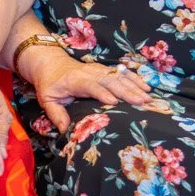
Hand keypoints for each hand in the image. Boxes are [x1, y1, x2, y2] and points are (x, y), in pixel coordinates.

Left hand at [25, 51, 151, 133]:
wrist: (50, 64)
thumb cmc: (49, 84)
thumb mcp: (47, 99)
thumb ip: (56, 115)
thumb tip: (65, 131)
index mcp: (75, 80)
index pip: (90, 86)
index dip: (102, 93)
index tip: (114, 102)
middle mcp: (89, 73)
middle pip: (110, 81)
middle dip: (126, 91)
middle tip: (141, 102)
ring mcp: (98, 70)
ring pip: (118, 77)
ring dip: (134, 86)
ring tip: (148, 97)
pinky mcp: (105, 70)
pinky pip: (122, 73)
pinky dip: (135, 79)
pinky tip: (146, 87)